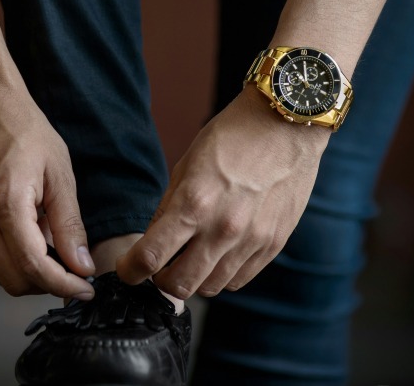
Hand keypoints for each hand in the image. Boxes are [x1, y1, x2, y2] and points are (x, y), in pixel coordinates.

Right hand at [0, 80, 95, 297]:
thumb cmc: (24, 129)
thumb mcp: (59, 172)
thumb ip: (69, 223)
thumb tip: (82, 265)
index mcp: (4, 205)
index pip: (34, 268)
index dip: (64, 285)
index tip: (87, 288)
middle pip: (14, 281)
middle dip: (49, 283)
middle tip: (77, 268)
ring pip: (1, 272)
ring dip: (32, 269)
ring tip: (55, 238)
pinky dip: (16, 255)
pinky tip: (35, 230)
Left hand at [116, 85, 328, 297]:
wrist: (285, 125)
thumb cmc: (233, 136)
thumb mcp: (188, 163)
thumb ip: (169, 206)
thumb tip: (154, 239)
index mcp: (194, 203)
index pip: (151, 257)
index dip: (131, 270)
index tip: (128, 270)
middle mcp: (223, 229)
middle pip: (180, 285)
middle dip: (161, 281)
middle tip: (159, 267)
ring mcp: (251, 240)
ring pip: (211, 287)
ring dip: (194, 279)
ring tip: (192, 257)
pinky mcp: (273, 244)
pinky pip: (239, 279)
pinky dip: (223, 274)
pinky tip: (219, 254)